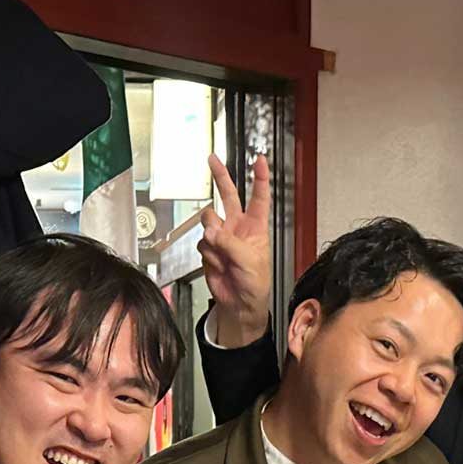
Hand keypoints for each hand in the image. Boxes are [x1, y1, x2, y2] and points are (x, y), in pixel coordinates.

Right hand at [198, 153, 272, 346]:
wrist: (240, 304)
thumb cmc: (255, 283)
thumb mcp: (249, 260)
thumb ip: (229, 243)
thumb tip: (210, 232)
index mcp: (255, 226)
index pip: (258, 196)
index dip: (259, 178)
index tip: (260, 160)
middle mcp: (237, 226)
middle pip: (227, 195)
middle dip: (220, 176)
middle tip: (212, 160)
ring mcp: (222, 236)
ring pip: (208, 221)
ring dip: (213, 235)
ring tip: (222, 252)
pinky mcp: (209, 249)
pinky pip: (202, 243)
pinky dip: (209, 255)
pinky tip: (219, 265)